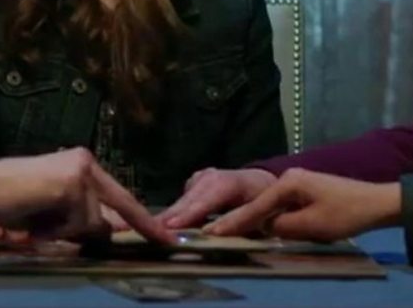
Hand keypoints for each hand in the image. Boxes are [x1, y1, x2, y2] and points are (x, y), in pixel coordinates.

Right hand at [0, 148, 172, 244]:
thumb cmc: (9, 200)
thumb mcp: (54, 211)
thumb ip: (81, 217)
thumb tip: (111, 231)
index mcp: (82, 165)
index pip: (120, 196)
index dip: (144, 219)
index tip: (167, 235)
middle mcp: (86, 162)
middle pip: (121, 205)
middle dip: (142, 227)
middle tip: (168, 242)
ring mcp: (81, 171)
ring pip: (95, 222)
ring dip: (68, 232)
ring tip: (40, 224)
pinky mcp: (73, 184)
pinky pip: (78, 223)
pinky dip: (58, 230)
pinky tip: (37, 221)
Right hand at [155, 168, 276, 228]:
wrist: (261, 181)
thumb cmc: (264, 202)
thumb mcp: (260, 214)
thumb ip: (238, 223)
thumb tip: (212, 235)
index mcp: (230, 183)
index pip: (205, 201)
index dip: (188, 215)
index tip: (170, 227)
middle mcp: (210, 176)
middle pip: (188, 201)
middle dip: (168, 218)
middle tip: (148, 232)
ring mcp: (200, 177)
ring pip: (182, 201)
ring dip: (167, 218)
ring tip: (148, 230)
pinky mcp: (193, 183)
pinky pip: (182, 201)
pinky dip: (174, 214)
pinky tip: (161, 226)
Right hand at [202, 168, 401, 240]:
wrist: (379, 202)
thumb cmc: (347, 213)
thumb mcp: (313, 225)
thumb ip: (283, 227)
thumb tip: (264, 228)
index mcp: (288, 182)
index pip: (256, 206)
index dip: (234, 221)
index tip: (212, 231)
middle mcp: (288, 177)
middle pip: (256, 202)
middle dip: (234, 217)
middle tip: (209, 230)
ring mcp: (295, 182)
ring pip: (266, 204)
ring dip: (249, 218)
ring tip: (223, 228)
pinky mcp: (303, 190)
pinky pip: (277, 205)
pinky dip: (264, 215)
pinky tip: (252, 224)